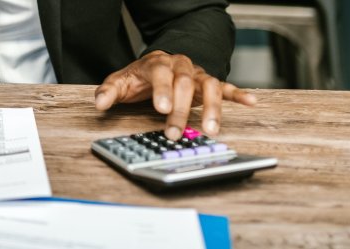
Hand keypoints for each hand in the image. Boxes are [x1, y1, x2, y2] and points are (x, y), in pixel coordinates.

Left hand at [94, 50, 256, 138]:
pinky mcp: (208, 84)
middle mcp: (181, 66)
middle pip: (184, 84)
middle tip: (174, 132)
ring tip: (211, 129)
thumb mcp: (120, 82)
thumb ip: (109, 92)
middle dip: (180, 110)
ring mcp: (196, 75)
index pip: (162, 74)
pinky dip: (238, 94)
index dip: (163, 90)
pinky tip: (251, 102)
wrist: (158, 64)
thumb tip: (99, 104)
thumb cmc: (139, 77)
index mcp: (158, 63)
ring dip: (211, 108)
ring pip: (209, 86)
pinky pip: (226, 87)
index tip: (161, 108)